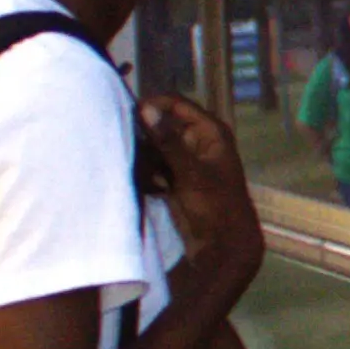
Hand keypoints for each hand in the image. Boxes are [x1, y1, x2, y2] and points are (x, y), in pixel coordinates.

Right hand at [139, 95, 263, 293]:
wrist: (225, 244)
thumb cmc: (215, 204)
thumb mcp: (190, 171)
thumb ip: (167, 140)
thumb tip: (145, 107)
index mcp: (209, 131)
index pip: (176, 104)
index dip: (153, 105)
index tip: (126, 112)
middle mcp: (198, 141)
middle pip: (163, 126)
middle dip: (146, 137)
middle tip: (124, 144)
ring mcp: (187, 160)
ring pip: (157, 148)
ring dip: (146, 158)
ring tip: (139, 169)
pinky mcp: (177, 178)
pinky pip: (156, 167)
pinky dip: (149, 174)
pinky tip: (148, 186)